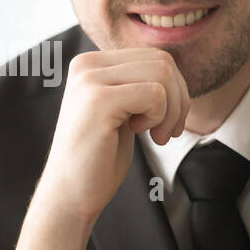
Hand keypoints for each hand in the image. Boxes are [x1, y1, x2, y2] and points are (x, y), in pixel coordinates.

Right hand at [33, 47, 189, 224]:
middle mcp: (86, 65)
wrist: (70, 193)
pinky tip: (140, 134)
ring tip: (157, 136)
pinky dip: (159, 118)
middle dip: (179, 99)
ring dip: (171, 111)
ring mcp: (89, 80)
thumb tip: (172, 68)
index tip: (165, 122)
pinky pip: (155, 94)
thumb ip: (137, 83)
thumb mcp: (122, 109)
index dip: (175, 89)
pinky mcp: (98, 100)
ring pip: (162, 74)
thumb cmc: (99, 157)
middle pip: (162, 61)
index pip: (154, 56)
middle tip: (167, 132)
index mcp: (91, 64)